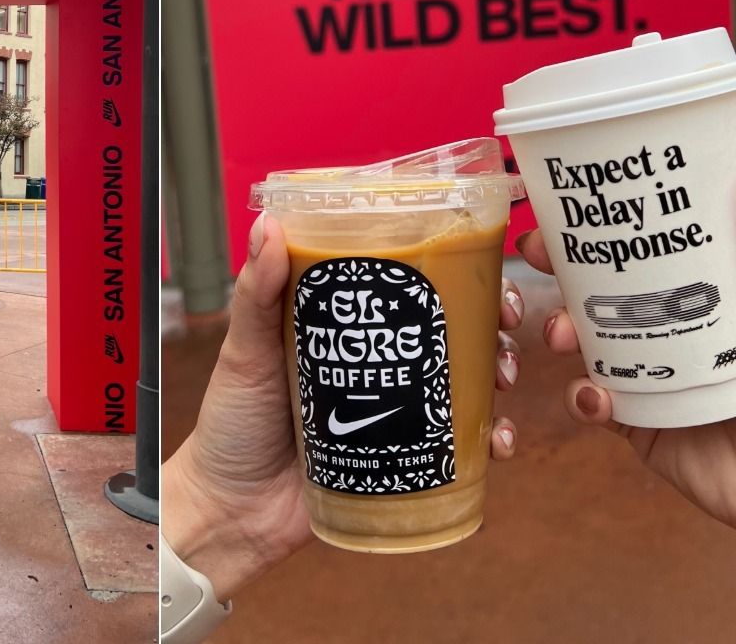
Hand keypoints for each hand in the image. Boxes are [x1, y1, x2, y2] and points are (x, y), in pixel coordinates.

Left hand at [162, 213, 524, 599]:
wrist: (233, 511)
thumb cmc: (230, 425)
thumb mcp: (244, 352)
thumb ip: (255, 294)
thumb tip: (269, 224)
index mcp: (342, 331)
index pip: (403, 289)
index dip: (450, 273)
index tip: (479, 267)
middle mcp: (375, 367)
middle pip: (448, 332)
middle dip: (490, 323)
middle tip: (504, 325)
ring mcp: (392, 415)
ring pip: (465, 384)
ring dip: (499, 376)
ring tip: (504, 380)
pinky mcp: (403, 461)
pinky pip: (459, 447)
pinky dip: (489, 441)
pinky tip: (498, 442)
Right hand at [531, 174, 735, 579]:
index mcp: (717, 296)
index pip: (658, 245)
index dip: (614, 221)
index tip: (577, 200)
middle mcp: (678, 329)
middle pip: (607, 284)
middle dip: (562, 267)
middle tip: (536, 253)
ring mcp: (655, 375)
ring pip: (587, 337)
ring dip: (560, 327)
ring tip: (561, 334)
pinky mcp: (640, 423)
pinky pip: (594, 402)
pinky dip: (584, 396)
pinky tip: (596, 396)